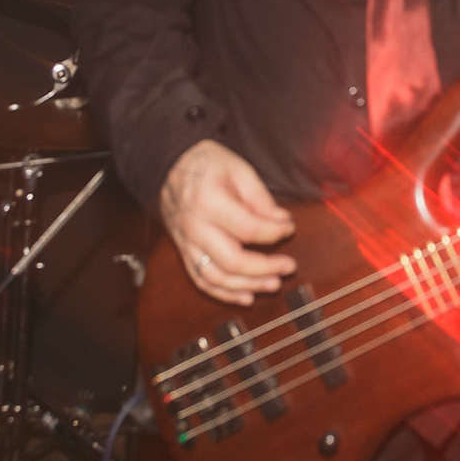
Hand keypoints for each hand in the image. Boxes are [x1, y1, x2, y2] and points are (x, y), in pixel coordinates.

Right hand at [160, 139, 296, 304]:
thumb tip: (282, 221)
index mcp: (209, 202)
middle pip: (232, 260)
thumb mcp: (239, 170)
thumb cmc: (207, 164)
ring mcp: (186, 243)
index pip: (248, 228)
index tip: (289, 228)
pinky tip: (246, 296)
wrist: (170, 165)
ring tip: (274, 284)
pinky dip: (224, 293)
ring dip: (247, 286)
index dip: (274, 233)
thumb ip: (261, 198)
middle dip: (265, 268)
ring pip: (216, 277)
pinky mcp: (184, 252)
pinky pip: (201, 280)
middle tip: (289, 266)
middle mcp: (195, 227)